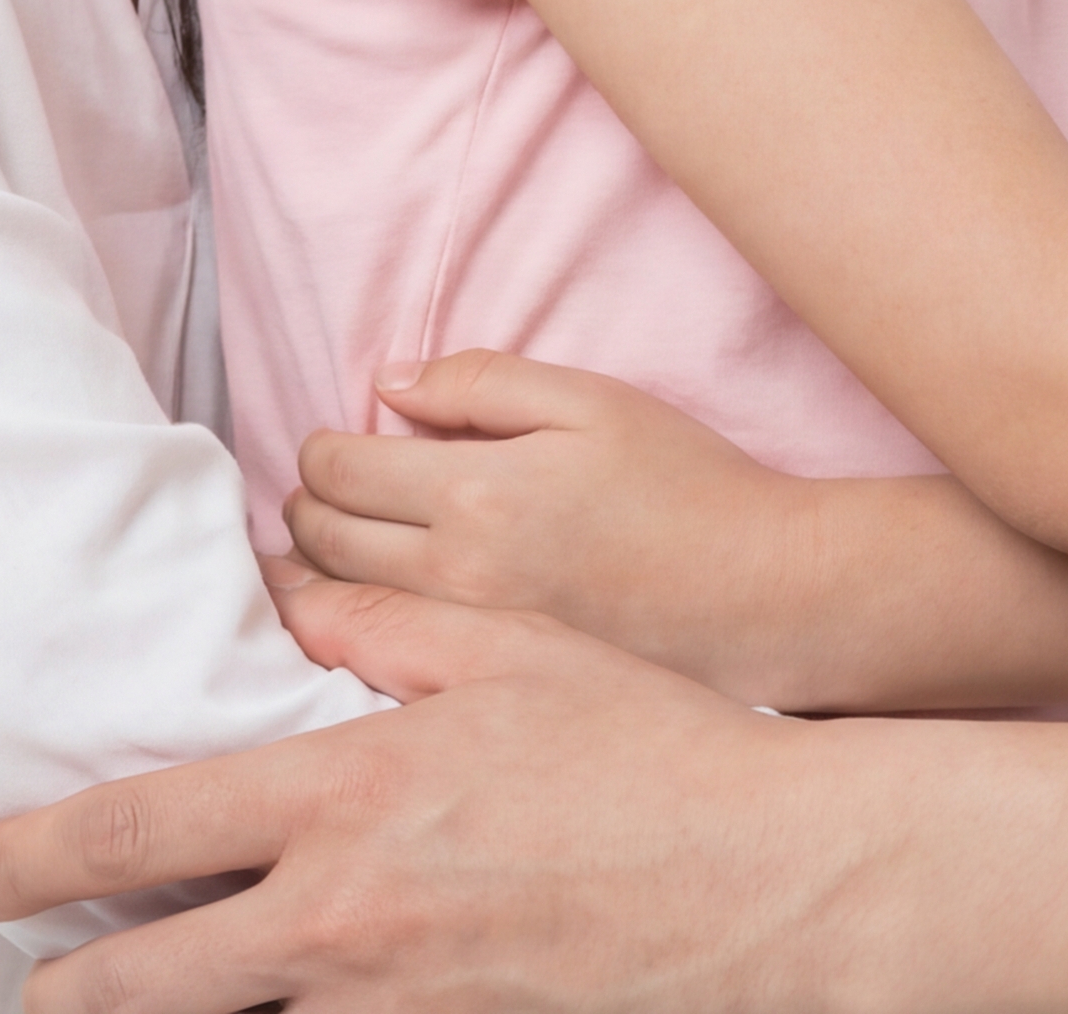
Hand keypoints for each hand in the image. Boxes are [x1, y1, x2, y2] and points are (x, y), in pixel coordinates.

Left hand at [0, 587, 888, 1013]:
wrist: (770, 884)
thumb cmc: (654, 750)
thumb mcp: (517, 649)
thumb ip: (385, 632)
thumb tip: (290, 612)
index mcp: (348, 795)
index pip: (142, 829)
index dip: (35, 856)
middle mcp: (344, 918)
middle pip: (144, 981)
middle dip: (63, 989)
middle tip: (21, 984)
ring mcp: (390, 1004)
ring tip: (122, 1001)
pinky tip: (271, 1004)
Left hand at [286, 349, 824, 703]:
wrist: (764, 593)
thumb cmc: (688, 484)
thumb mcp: (593, 401)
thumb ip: (483, 381)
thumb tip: (389, 384)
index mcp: (476, 490)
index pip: (342, 468)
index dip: (320, 450)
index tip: (327, 445)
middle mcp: (458, 574)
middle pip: (327, 541)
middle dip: (304, 510)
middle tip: (310, 496)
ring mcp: (471, 642)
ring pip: (346, 607)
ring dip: (316, 574)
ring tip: (320, 551)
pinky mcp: (494, 687)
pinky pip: (387, 658)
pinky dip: (358, 630)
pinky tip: (365, 616)